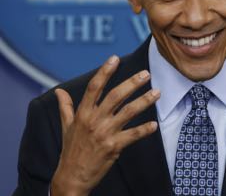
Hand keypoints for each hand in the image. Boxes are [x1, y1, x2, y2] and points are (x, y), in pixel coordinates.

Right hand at [50, 55, 159, 195]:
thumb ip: (65, 107)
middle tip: (146, 74)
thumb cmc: (71, 150)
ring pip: (128, 112)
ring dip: (144, 101)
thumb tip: (59, 91)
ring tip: (157, 92)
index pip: (94, 87)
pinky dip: (144, 129)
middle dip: (132, 83)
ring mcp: (105, 133)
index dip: (105, 71)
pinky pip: (133, 135)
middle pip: (115, 96)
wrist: (72, 177)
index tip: (114, 59)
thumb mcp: (66, 126)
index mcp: (83, 113)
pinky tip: (154, 124)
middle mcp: (94, 120)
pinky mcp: (114, 147)